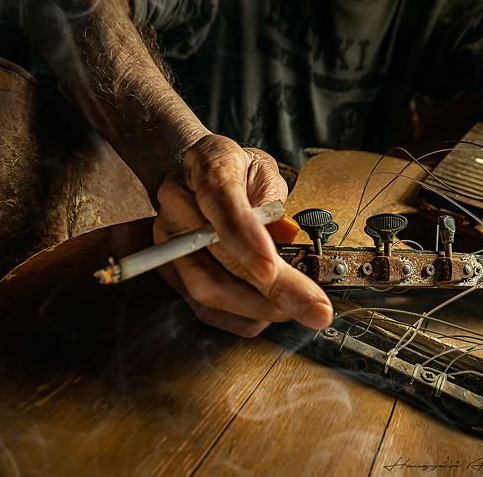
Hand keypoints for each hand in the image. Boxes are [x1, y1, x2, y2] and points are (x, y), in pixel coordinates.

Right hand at [153, 134, 332, 336]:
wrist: (194, 174)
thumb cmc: (237, 173)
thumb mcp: (264, 171)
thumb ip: (274, 201)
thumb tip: (285, 237)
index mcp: (206, 166)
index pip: (221, 203)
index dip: (245, 239)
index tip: (271, 269)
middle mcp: (178, 204)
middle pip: (217, 257)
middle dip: (269, 289)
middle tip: (313, 307)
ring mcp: (169, 242)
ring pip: (207, 288)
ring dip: (258, 308)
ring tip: (297, 309)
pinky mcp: (171, 271)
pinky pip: (204, 309)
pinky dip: (244, 317)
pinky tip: (271, 311)